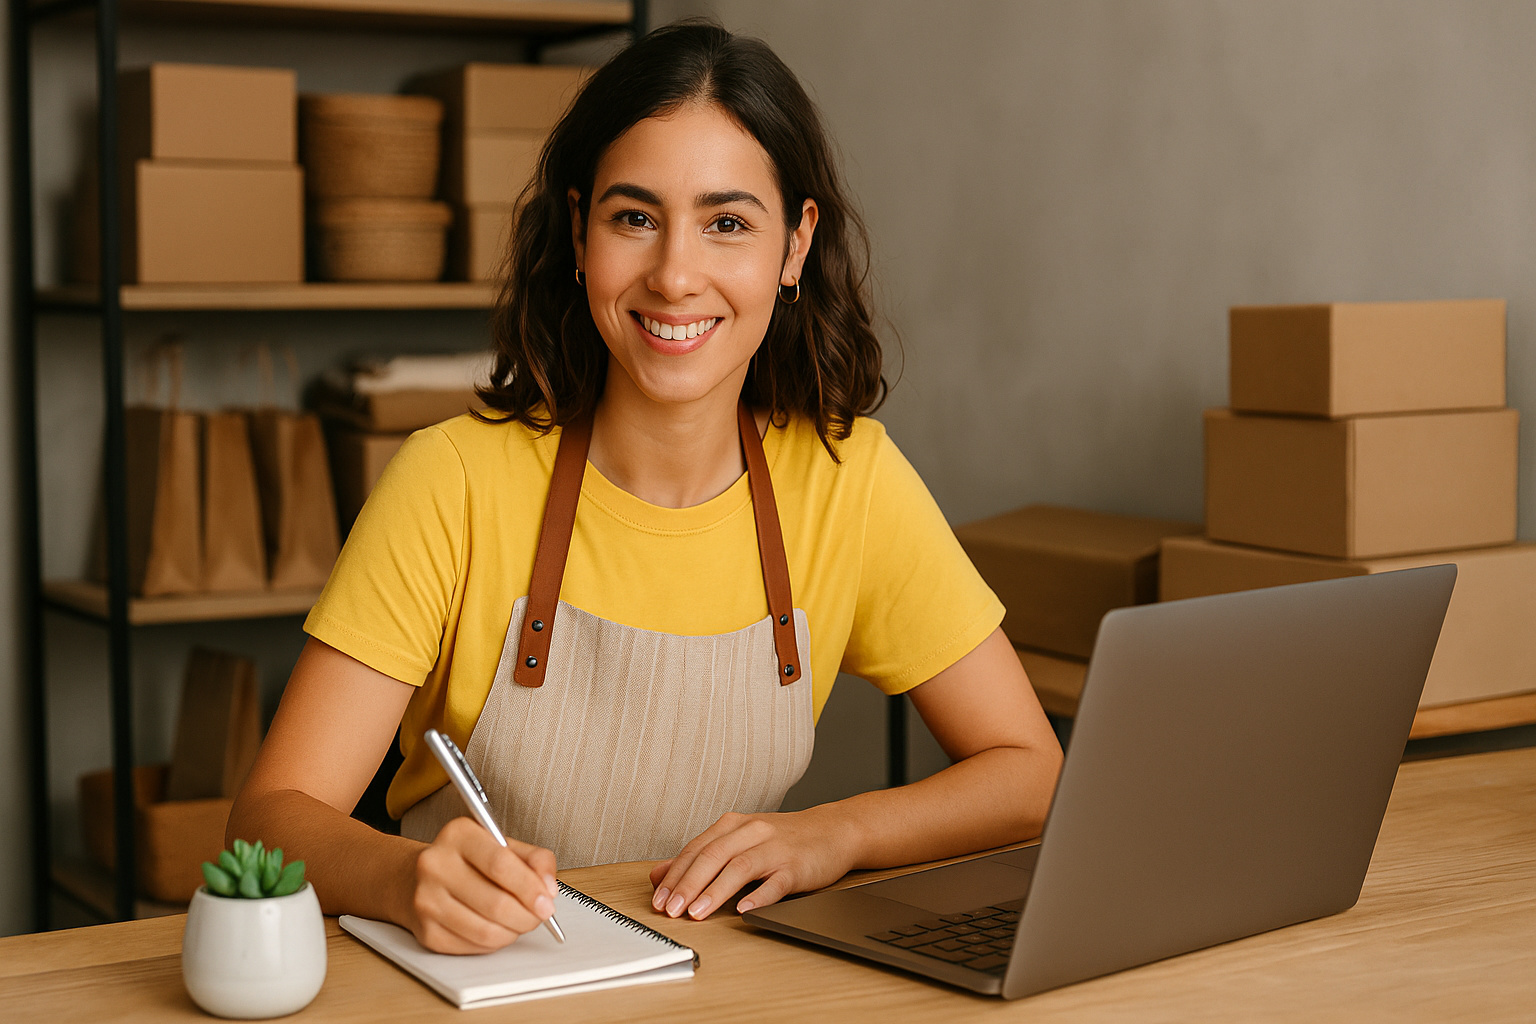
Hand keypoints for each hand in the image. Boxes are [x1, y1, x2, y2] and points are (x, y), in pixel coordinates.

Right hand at [402, 816, 559, 953]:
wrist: (415, 878)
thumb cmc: (468, 861)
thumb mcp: (501, 845)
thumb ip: (533, 859)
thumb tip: (549, 887)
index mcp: (458, 835)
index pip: (500, 864)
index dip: (530, 887)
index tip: (547, 901)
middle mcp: (435, 865)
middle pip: (495, 902)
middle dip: (527, 916)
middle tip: (539, 916)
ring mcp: (426, 900)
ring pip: (486, 930)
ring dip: (513, 932)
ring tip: (519, 922)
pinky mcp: (426, 931)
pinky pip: (473, 946)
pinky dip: (494, 942)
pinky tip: (497, 929)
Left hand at [648, 807, 859, 920]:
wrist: (833, 831)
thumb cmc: (782, 840)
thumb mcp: (738, 842)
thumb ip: (699, 857)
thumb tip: (658, 875)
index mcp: (733, 825)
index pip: (696, 849)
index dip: (675, 875)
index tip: (658, 900)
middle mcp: (752, 832)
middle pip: (713, 855)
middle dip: (688, 884)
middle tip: (671, 909)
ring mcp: (775, 848)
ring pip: (740, 867)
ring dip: (715, 891)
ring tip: (697, 913)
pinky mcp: (797, 866)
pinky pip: (776, 882)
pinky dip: (759, 895)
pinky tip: (744, 910)